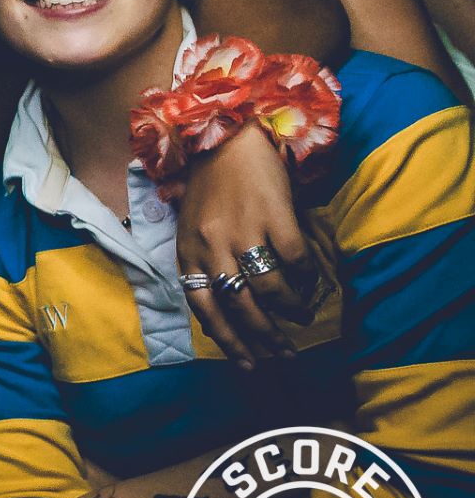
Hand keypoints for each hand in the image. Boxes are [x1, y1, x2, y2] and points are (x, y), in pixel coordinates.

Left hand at [174, 122, 313, 368]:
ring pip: (267, 289)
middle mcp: (211, 244)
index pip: (202, 307)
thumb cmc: (210, 184)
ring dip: (288, 312)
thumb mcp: (190, 226)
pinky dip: (304, 280)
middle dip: (263, 339)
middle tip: (283, 355)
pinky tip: (310, 287)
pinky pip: (294, 260)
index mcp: (187, 249)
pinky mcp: (274, 214)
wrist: (227, 133)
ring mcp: (242, 229)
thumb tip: (221, 312)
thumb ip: (201, 263)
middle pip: (238, 306)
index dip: (227, 340)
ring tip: (301, 319)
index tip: (248, 363)